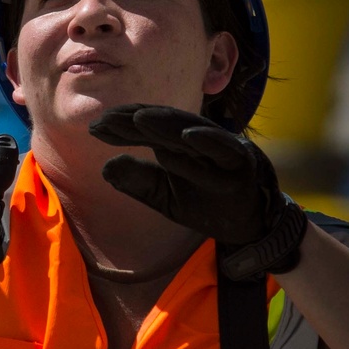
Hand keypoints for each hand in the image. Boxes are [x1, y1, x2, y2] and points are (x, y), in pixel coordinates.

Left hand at [88, 104, 303, 278]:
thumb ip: (140, 182)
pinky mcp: (242, 164)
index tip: (96, 127)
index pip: (148, 128)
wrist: (253, 229)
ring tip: (138, 119)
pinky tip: (187, 135)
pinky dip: (208, 139)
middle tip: (105, 120)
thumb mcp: (167, 198)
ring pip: (191, 132)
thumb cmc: (209, 205)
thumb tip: (106, 167)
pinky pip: (225, 149)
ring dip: (166, 123)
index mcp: (180, 145)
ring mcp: (221, 150)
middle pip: (164, 124)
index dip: (123, 126)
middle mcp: (200, 141)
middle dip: (135, 120)